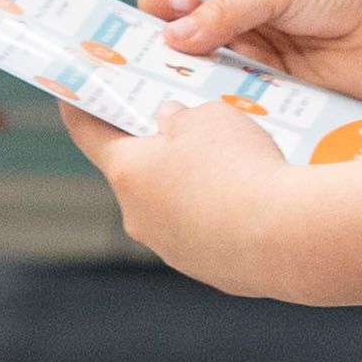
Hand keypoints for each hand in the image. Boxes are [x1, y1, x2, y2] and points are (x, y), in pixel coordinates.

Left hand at [57, 97, 310, 296]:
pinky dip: (222, 212)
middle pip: (136, 173)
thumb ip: (181, 117)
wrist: (289, 236)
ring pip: (174, 205)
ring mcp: (174, 250)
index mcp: (128, 173)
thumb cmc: (240, 168)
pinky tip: (254, 195)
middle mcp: (141, 218)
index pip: (87, 133)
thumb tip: (173, 125)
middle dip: (156, 146)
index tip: (73, 91)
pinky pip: (208, 231)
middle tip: (182, 118)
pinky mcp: (210, 270)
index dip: (80, 105)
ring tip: (233, 158)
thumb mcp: (209, 116)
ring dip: (192, 182)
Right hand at [140, 0, 361, 104]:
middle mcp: (234, 36)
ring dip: (197, 100)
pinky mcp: (280, 110)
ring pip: (204, 94)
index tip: (157, 25)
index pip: (165, 1)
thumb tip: (172, 35)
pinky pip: (245, 122)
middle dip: (160, 67)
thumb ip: (229, 5)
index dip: (154, 13)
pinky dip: (237, 125)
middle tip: (154, 80)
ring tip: (195, 105)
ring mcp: (254, 76)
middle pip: (174, 55)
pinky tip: (235, 128)